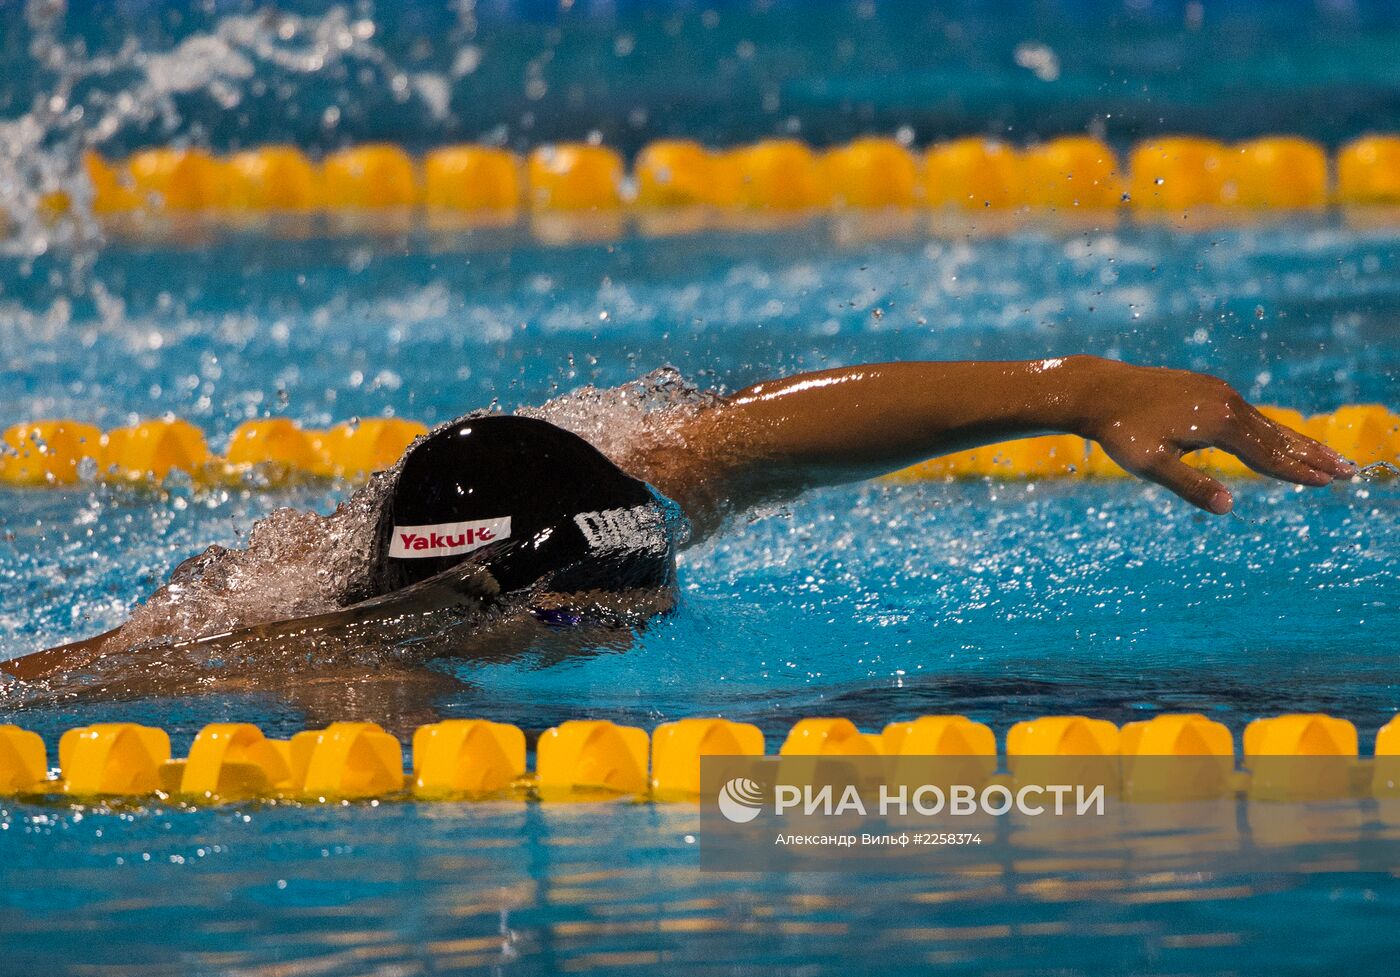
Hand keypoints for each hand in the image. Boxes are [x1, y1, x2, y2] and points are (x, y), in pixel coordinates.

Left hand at [1072, 359, 1355, 513]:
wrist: (1098, 391)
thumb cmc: (1121, 432)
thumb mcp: (1151, 466)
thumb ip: (1191, 486)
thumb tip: (1228, 507)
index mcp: (1219, 422)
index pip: (1266, 454)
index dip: (1296, 472)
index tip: (1328, 484)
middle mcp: (1226, 401)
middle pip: (1277, 436)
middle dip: (1312, 455)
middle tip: (1349, 471)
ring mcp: (1217, 391)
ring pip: (1264, 423)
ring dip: (1296, 441)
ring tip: (1325, 456)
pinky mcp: (1206, 388)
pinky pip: (1247, 414)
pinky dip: (1269, 429)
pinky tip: (1277, 440)